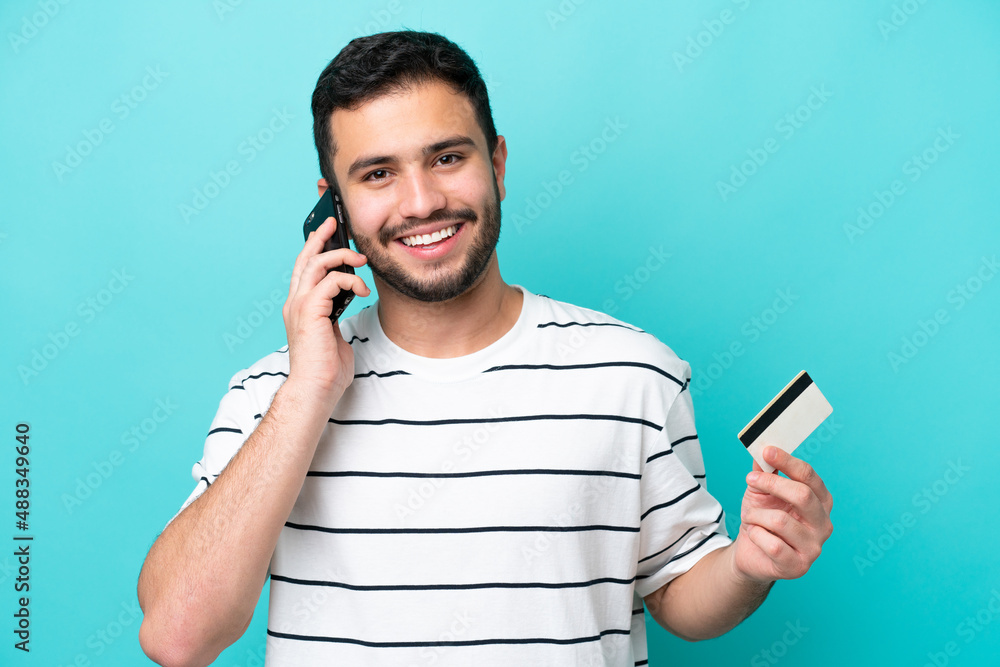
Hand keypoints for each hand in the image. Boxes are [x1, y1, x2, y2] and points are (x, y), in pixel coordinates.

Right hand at [283, 216, 370, 408]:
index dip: (313, 247)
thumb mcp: (334, 333)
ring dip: (341, 256)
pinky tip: (362, 289)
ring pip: (316, 264)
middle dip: (321, 237)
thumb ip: (337, 314)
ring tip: (360, 259)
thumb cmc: (326, 370)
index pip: (303, 269)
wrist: (316, 389)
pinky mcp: (310, 311)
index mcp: (300, 307)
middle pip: (305, 259)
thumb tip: (351, 300)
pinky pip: (330, 281)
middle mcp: (295, 303)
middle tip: (335, 223)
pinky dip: (349, 280)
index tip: (326, 232)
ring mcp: (300, 306)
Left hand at [731, 446, 833, 583]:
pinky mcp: (799, 567)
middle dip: (772, 483)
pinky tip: (755, 536)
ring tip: (751, 518)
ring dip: (756, 515)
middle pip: (803, 495)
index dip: (788, 461)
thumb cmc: (760, 518)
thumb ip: (764, 470)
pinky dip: (755, 535)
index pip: (809, 476)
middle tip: (750, 479)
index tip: (767, 450)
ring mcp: (814, 548)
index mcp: (820, 501)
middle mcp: (824, 524)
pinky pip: (772, 544)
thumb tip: (762, 448)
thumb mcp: (760, 490)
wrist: (749, 552)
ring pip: (781, 520)